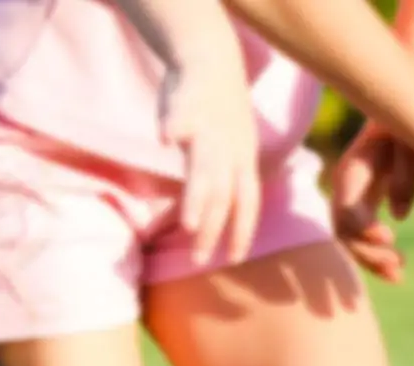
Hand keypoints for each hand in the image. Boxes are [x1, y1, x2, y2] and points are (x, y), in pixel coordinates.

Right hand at [159, 32, 262, 266]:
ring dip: (199, 196)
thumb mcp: (235, 149)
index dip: (243, 231)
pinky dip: (176, 124)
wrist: (212, 57)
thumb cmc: (220, 113)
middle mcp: (230, 148)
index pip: (248, 203)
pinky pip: (181, 113)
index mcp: (243, 161)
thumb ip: (226, 183)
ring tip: (191, 223)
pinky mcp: (187, 101)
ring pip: (206, 165)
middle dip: (213, 229)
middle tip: (198, 259)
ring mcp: (209, 126)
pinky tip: (165, 139)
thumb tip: (216, 222)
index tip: (233, 260)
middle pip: (223, 195)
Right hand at [330, 122, 413, 283]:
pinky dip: (377, 256)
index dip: (363, 230)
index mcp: (354, 166)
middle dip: (368, 254)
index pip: (345, 209)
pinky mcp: (366, 203)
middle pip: (344, 232)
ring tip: (400, 274)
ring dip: (372, 261)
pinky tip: (399, 270)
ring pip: (351, 241)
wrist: (412, 100)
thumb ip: (407, 169)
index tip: (391, 237)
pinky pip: (362, 238)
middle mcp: (347, 184)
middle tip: (399, 266)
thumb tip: (400, 214)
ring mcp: (354, 195)